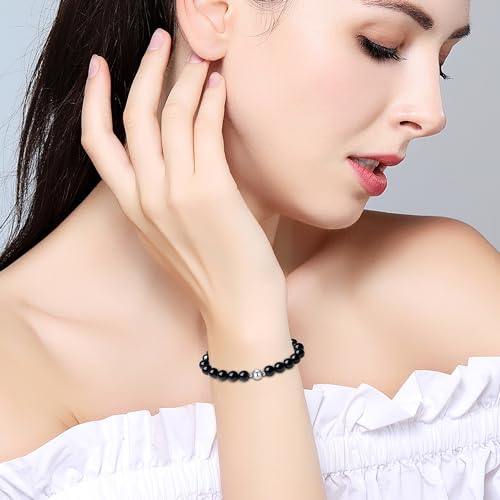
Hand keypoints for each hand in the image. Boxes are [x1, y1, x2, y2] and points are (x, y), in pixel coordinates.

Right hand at [81, 29, 285, 326]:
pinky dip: (212, 102)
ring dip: (185, 78)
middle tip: (161, 42)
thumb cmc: (214, 274)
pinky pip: (205, 130)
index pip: (97, 143)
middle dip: (145, 71)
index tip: (100, 69)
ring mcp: (176, 193)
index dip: (94, 100)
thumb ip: (167, 196)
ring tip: (201, 57)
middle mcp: (146, 196)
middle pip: (133, 117)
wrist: (238, 310)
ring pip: (170, 117)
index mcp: (132, 208)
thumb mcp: (174, 235)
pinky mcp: (211, 191)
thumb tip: (182, 155)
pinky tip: (220, 86)